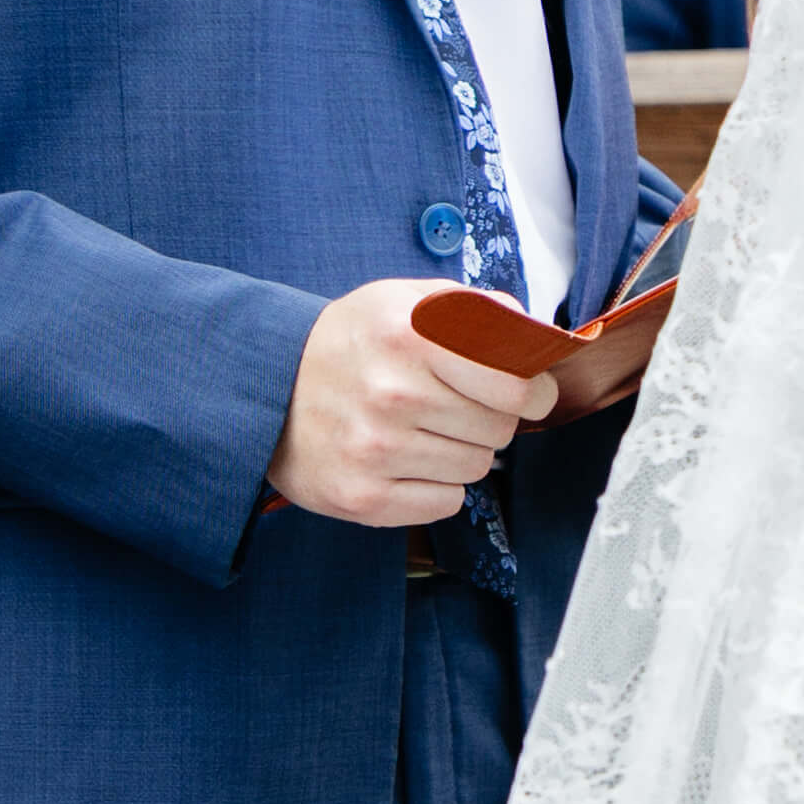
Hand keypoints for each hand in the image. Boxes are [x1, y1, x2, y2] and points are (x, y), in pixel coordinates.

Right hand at [274, 279, 552, 529]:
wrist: (266, 385)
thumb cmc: (353, 342)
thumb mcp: (408, 300)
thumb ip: (478, 311)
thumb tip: (536, 339)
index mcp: (411, 336)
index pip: (516, 387)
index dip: (532, 392)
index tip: (525, 392)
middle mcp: (391, 394)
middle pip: (499, 430)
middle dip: (490, 418)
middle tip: (454, 406)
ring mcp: (373, 450)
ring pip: (475, 468)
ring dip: (461, 451)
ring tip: (422, 429)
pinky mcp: (360, 497)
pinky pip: (445, 503)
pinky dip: (436, 486)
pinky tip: (405, 460)